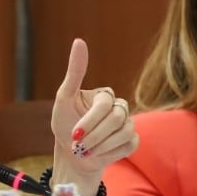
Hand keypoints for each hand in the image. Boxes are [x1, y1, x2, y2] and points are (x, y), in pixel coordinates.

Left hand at [49, 39, 138, 195]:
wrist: (71, 155)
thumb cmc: (65, 125)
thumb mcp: (64, 99)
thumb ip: (74, 72)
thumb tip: (79, 40)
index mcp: (105, 95)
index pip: (104, 104)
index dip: (88, 122)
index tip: (73, 134)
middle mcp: (119, 107)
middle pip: (117, 119)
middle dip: (94, 136)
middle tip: (78, 145)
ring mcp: (128, 123)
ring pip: (125, 133)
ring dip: (100, 146)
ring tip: (85, 151)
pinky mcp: (132, 140)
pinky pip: (129, 146)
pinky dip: (110, 153)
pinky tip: (98, 153)